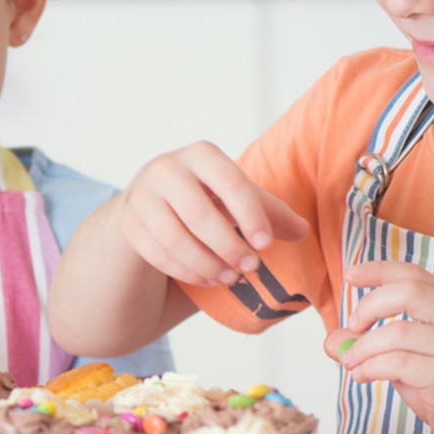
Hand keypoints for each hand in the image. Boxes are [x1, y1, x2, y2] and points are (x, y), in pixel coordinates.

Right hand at [115, 141, 307, 286]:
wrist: (151, 199)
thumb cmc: (206, 195)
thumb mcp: (237, 197)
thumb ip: (270, 212)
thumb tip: (303, 231)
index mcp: (201, 155)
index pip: (230, 183)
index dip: (251, 215)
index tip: (265, 244)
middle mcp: (166, 170)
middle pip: (200, 215)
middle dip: (229, 246)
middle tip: (252, 267)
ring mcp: (143, 197)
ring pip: (176, 240)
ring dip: (208, 264)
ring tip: (232, 277)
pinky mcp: (130, 225)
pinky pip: (159, 256)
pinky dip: (188, 272)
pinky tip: (209, 278)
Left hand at [325, 260, 433, 433]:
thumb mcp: (412, 361)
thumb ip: (377, 345)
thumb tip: (332, 341)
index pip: (414, 274)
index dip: (378, 271)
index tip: (350, 275)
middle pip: (407, 290)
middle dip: (369, 306)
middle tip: (353, 326)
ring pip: (397, 332)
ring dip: (362, 347)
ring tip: (351, 363)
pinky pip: (397, 363)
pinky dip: (370, 368)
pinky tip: (361, 376)